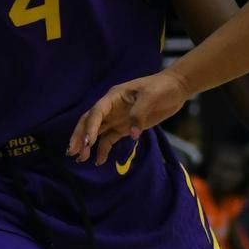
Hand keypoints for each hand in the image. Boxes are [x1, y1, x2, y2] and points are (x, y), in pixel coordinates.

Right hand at [68, 70, 187, 164]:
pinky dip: (103, 149)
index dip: (90, 127)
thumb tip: (131, 134)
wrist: (175, 88)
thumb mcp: (151, 97)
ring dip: (88, 144)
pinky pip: (110, 139)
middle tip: (72, 152)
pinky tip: (99, 160)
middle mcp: (111, 108)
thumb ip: (139, 114)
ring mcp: (117, 118)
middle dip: (80, 136)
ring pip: (97, 132)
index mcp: (113, 97)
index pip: (97, 112)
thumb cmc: (162, 88)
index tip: (87, 142)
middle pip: (90, 122)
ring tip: (81, 159)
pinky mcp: (125, 127)